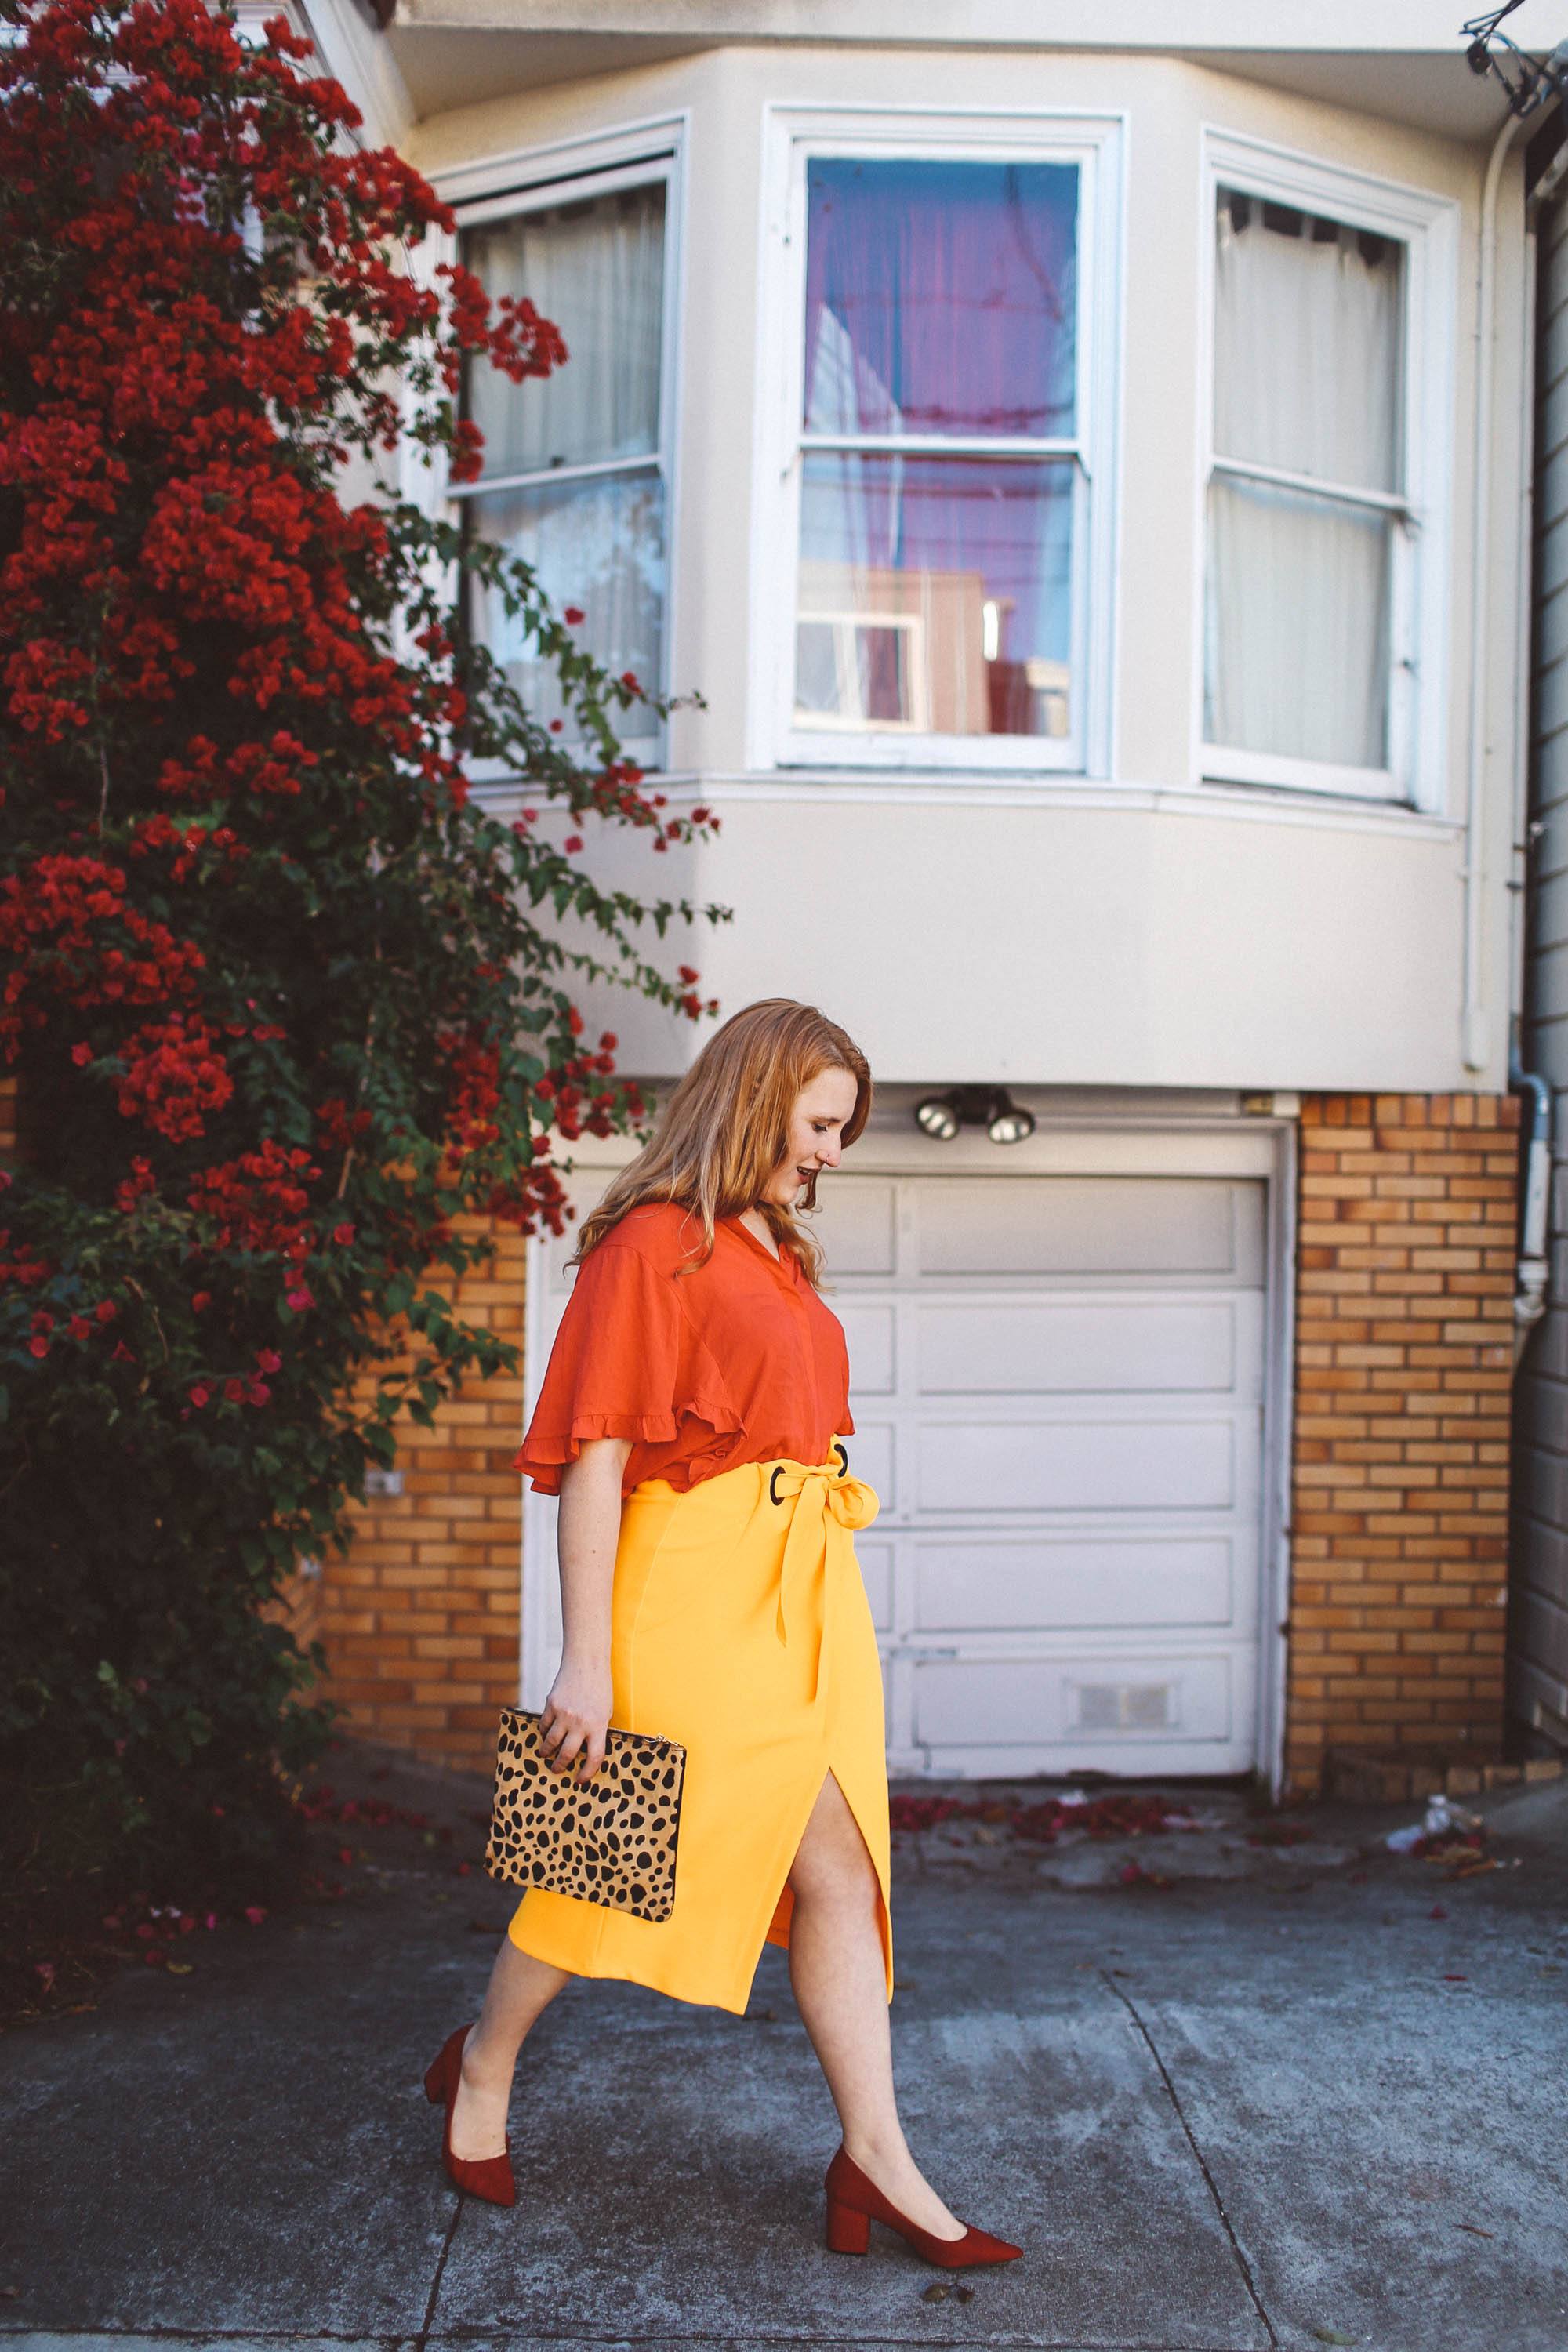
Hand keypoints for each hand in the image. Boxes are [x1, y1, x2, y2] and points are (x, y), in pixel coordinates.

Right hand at [538, 1657, 612, 1785]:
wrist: (586, 1661)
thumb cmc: (600, 1688)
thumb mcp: (606, 1711)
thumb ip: (597, 1730)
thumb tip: (586, 1750)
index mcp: (599, 1725)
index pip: (594, 1757)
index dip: (587, 1773)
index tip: (580, 1780)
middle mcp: (581, 1722)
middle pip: (567, 1754)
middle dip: (560, 1766)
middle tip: (556, 1770)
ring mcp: (564, 1714)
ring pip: (551, 1742)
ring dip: (547, 1751)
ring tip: (545, 1754)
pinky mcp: (551, 1704)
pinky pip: (544, 1725)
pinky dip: (543, 1732)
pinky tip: (544, 1734)